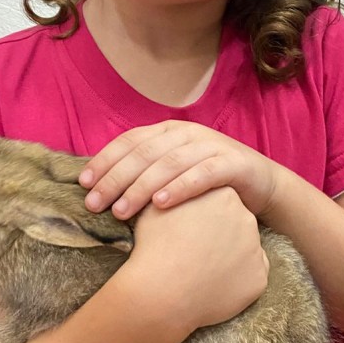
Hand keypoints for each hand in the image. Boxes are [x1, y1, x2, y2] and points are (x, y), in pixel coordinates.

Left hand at [81, 121, 277, 219]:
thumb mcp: (172, 173)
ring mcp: (210, 145)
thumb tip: (98, 189)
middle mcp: (186, 133)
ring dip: (142, 187)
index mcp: (167, 131)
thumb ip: (144, 173)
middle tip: (95, 204)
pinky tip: (161, 205)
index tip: (83, 184)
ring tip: (122, 211)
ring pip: (169, 163)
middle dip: (115, 178)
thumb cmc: (207, 183)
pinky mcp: (232, 163)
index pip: (128, 141)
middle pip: (143, 153)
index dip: (104, 161)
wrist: (260, 184)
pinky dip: (180, 187)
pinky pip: (203, 174)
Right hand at [122, 188, 269, 332]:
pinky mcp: (258, 278)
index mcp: (224, 195)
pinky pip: (249, 277)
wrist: (160, 292)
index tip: (188, 229)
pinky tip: (213, 286)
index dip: (203, 216)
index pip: (221, 201)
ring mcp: (255, 249)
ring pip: (243, 251)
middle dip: (219, 235)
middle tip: (194, 251)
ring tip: (200, 270)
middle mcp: (246, 218)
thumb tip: (171, 194)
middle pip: (235, 224)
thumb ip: (175, 197)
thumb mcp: (157, 208)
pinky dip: (235, 282)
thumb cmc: (154, 247)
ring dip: (228, 258)